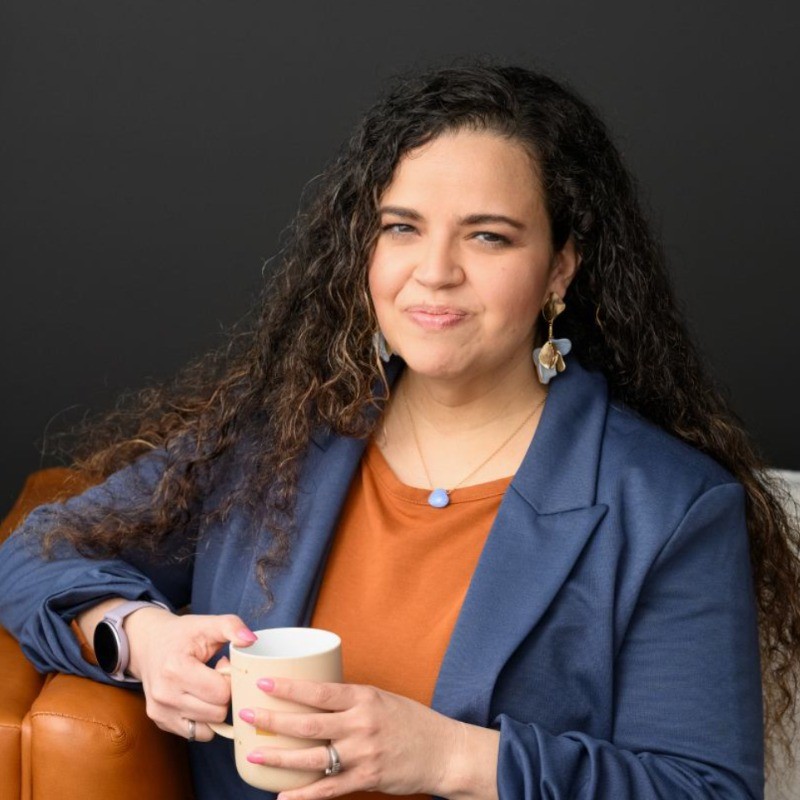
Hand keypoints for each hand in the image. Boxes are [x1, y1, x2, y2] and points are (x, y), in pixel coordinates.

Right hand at [124, 608, 257, 741]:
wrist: (149, 644)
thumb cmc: (182, 634)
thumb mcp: (207, 623)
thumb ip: (232, 626)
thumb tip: (250, 640)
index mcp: (176, 669)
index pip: (221, 692)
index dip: (230, 679)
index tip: (222, 664)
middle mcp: (164, 695)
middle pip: (218, 712)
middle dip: (224, 695)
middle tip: (216, 676)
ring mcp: (160, 712)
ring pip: (210, 727)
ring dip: (215, 708)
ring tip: (207, 686)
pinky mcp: (160, 722)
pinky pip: (197, 734)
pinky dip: (205, 721)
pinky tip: (200, 700)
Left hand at [239, 677, 496, 799]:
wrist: (442, 751)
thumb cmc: (410, 721)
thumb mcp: (381, 698)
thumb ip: (350, 700)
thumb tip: (313, 697)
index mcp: (364, 698)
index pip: (320, 691)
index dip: (290, 688)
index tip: (265, 682)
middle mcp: (361, 724)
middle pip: (309, 723)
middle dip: (274, 720)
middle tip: (247, 715)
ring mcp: (364, 753)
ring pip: (313, 758)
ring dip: (280, 758)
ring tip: (254, 755)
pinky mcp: (367, 779)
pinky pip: (329, 789)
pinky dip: (304, 795)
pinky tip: (282, 796)